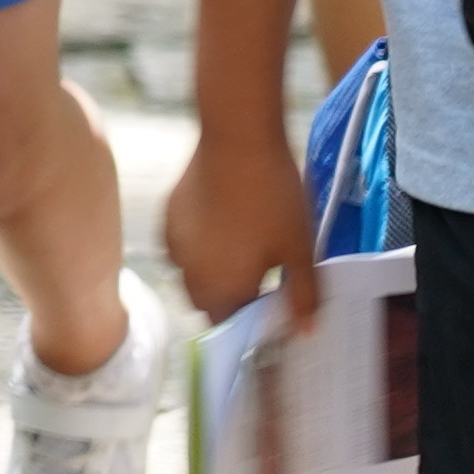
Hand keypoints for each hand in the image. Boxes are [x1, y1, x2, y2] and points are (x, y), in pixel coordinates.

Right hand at [161, 116, 316, 329]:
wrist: (238, 142)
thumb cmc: (275, 200)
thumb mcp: (300, 250)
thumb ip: (303, 295)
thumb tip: (307, 332)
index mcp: (223, 290)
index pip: (231, 325)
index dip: (251, 319)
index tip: (271, 300)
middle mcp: (190, 275)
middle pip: (206, 303)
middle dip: (228, 298)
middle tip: (259, 273)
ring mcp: (174, 246)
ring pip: (190, 275)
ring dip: (209, 272)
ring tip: (238, 246)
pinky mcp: (166, 219)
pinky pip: (179, 247)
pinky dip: (196, 246)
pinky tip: (219, 223)